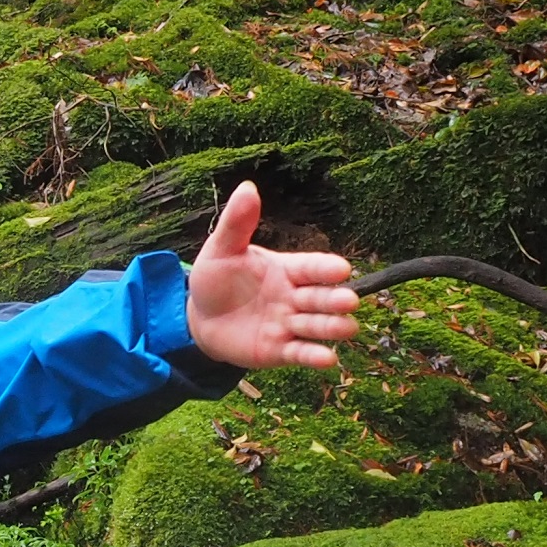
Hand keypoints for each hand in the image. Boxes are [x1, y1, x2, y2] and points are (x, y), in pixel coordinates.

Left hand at [184, 182, 358, 370]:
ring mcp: (289, 325)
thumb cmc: (216, 279)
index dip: (326, 268)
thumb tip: (247, 187)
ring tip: (346, 327)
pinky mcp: (279, 350)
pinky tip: (328, 358)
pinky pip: (300, 353)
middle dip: (335, 300)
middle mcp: (294, 298)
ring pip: (317, 326)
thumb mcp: (221, 250)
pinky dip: (314, 356)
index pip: (312, 267)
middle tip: (347, 301)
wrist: (199, 317)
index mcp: (286, 270)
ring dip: (332, 327)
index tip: (342, 269)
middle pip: (321, 298)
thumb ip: (237, 224)